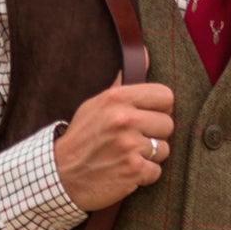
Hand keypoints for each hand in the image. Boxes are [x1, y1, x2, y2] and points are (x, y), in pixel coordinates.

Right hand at [54, 73, 175, 211]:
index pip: (165, 96)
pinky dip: (143, 175)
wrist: (62, 174)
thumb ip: (123, 84)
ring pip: (164, 149)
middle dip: (154, 134)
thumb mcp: (96, 104)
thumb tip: (145, 54)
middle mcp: (124, 119)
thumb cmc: (82, 138)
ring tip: (128, 155)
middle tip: (135, 139)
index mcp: (116, 99)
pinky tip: (126, 171)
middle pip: (168, 124)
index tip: (149, 116)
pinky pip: (156, 171)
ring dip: (149, 156)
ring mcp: (129, 146)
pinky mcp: (133, 170)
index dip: (160, 108)